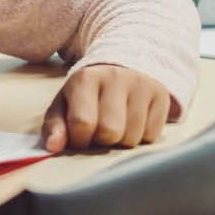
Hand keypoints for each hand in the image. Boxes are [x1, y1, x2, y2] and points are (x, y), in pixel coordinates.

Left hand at [41, 64, 172, 152]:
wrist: (121, 67)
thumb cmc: (88, 94)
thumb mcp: (64, 105)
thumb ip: (55, 126)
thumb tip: (53, 147)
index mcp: (86, 79)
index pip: (82, 123)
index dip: (79, 140)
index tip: (80, 137)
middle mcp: (116, 77)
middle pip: (110, 131)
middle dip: (102, 141)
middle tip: (100, 133)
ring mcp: (141, 84)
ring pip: (133, 136)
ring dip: (122, 141)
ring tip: (117, 128)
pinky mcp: (161, 94)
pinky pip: (152, 134)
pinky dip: (141, 137)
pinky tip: (134, 124)